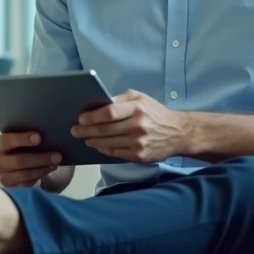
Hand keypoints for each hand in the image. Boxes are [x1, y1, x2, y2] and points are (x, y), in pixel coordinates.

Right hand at [0, 131, 62, 187]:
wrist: (23, 164)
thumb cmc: (23, 147)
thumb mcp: (23, 140)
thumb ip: (29, 136)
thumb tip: (49, 131)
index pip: (6, 141)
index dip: (22, 139)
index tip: (39, 137)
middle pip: (18, 160)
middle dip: (39, 158)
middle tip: (57, 155)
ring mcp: (4, 177)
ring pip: (24, 174)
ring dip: (42, 168)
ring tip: (56, 163)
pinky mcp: (12, 189)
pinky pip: (27, 184)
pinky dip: (40, 176)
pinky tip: (49, 169)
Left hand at [71, 90, 185, 162]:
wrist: (178, 133)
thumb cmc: (155, 112)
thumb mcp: (141, 98)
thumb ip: (120, 99)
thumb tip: (98, 103)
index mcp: (137, 108)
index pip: (109, 112)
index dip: (92, 116)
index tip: (81, 118)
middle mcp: (138, 126)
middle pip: (105, 130)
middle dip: (86, 130)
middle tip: (74, 130)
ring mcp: (138, 143)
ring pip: (107, 143)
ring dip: (92, 141)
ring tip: (85, 138)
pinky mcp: (139, 156)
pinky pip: (115, 153)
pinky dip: (104, 149)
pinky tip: (99, 146)